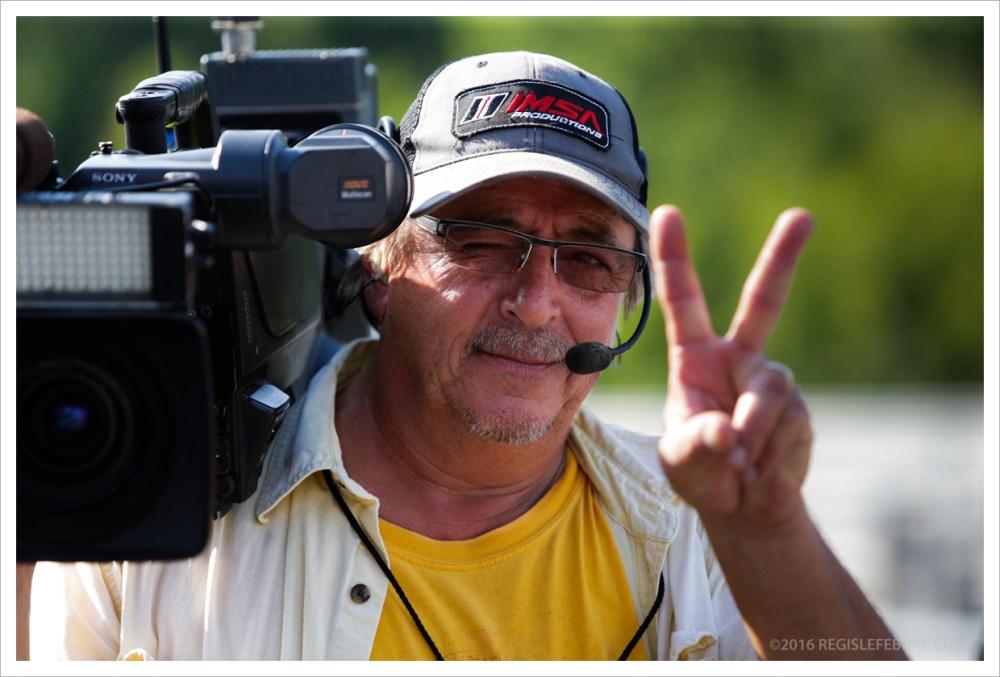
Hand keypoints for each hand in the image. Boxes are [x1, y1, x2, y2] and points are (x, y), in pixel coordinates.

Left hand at [651, 205, 813, 528]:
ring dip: (752, 432)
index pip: (682, 301)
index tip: (667, 212)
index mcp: (694, 358)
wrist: (743, 507)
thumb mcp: (680, 463)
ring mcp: (770, 382)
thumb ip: (695, 446)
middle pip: (763, 303)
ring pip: (770, 390)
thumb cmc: (700, 473)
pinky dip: (767, 456)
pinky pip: (787, 424)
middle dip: (782, 259)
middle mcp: (736, 359)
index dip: (675, 258)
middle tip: (801, 216)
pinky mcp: (799, 410)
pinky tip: (757, 472)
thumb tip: (727, 430)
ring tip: (738, 465)